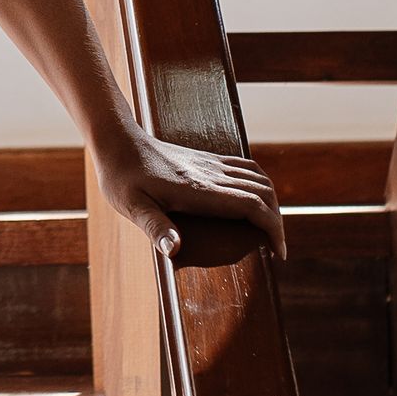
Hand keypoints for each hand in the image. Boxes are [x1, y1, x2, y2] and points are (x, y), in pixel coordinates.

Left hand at [94, 123, 286, 265]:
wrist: (118, 143)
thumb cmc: (122, 179)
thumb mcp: (132, 207)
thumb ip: (155, 228)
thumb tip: (174, 250)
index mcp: (198, 190)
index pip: (251, 206)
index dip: (272, 228)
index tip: (278, 253)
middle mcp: (212, 174)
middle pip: (263, 193)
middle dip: (277, 221)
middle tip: (277, 249)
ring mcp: (212, 164)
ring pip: (259, 179)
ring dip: (272, 203)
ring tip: (271, 229)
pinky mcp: (208, 160)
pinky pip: (247, 168)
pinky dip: (261, 185)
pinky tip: (258, 200)